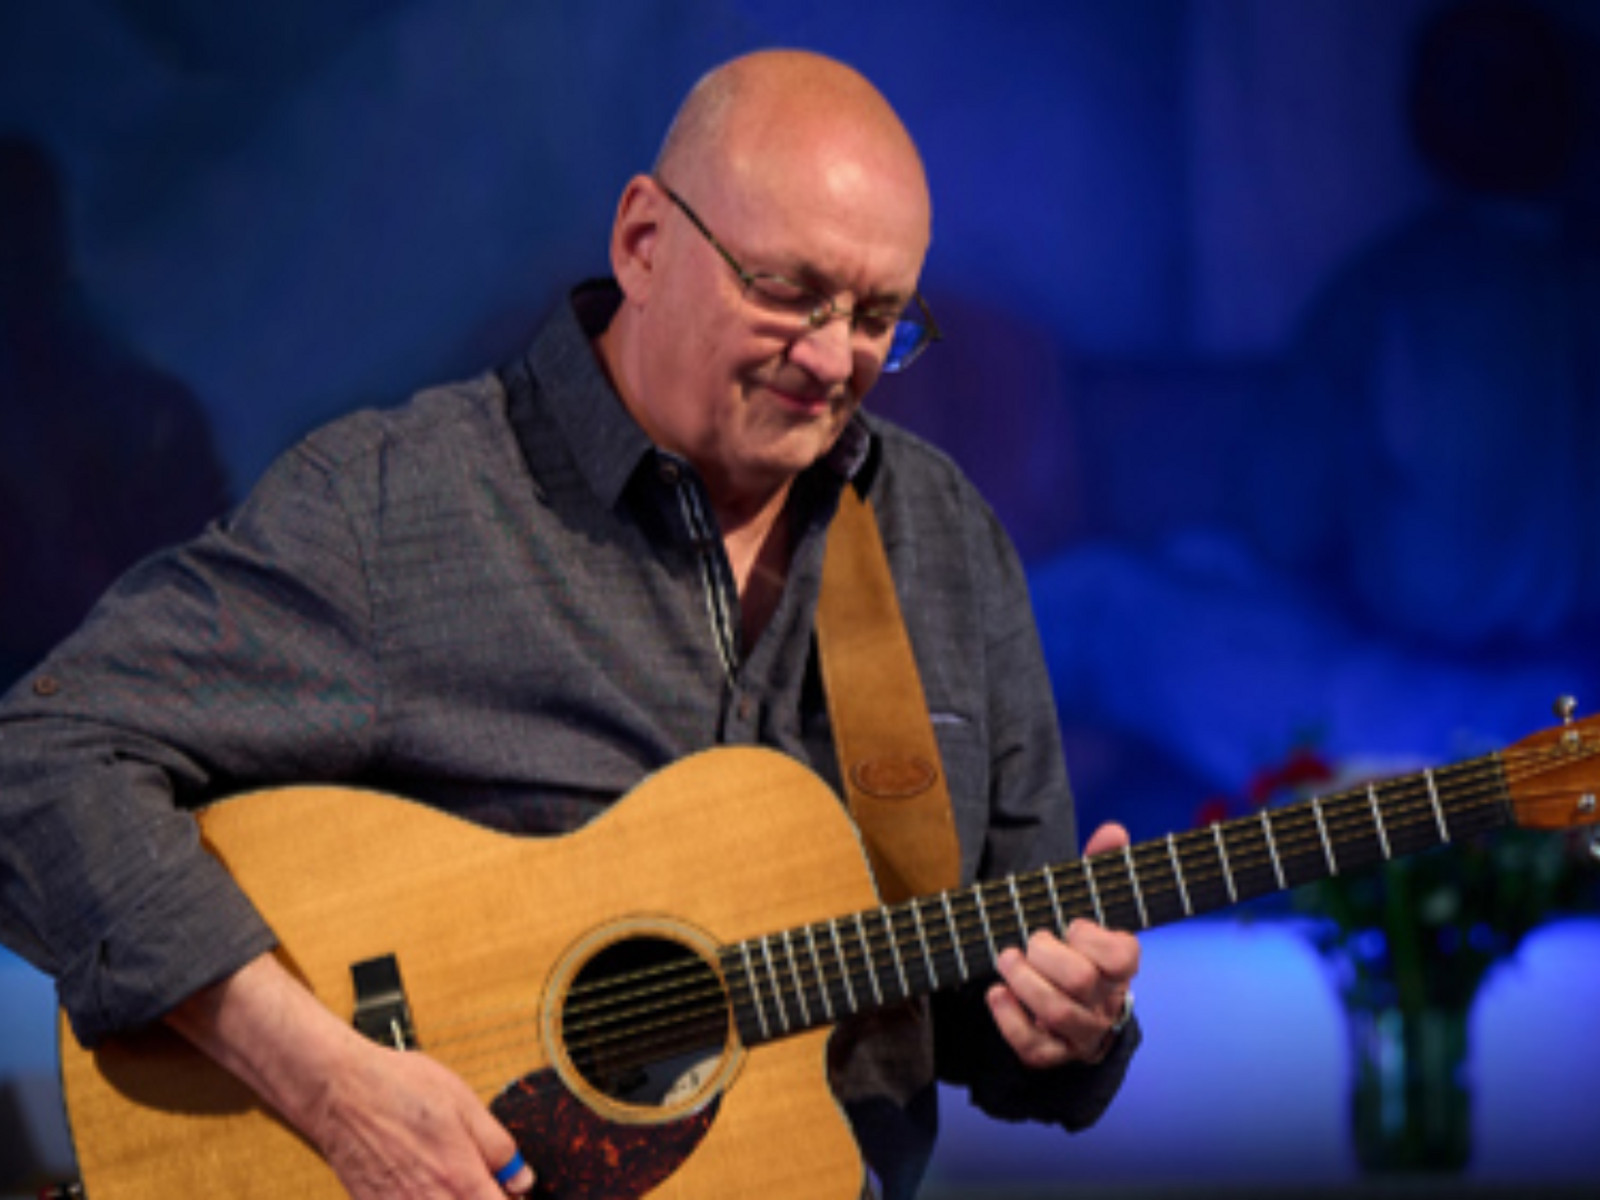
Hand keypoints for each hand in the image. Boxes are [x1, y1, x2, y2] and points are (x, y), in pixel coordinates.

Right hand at [166, 954, 535, 1198]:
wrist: (338, 1091)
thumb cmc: (398, 1088)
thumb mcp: (465, 1103)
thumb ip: (498, 1147)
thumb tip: (522, 1179)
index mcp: (461, 1179)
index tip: (512, 1191)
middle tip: (486, 1184)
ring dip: (454, 1199)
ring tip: (453, 1180)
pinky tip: (425, 1184)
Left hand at [985, 821, 1140, 1069]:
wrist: (1077, 1014)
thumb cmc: (1079, 951)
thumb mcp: (1088, 908)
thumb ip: (1099, 869)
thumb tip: (1114, 829)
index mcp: (1120, 967)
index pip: (1122, 955)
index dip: (1092, 937)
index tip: (1072, 924)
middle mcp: (1106, 1003)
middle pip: (1080, 981)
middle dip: (1046, 955)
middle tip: (1029, 941)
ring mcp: (1081, 1032)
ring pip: (1056, 1012)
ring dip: (1023, 981)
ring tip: (1006, 959)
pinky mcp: (1052, 1053)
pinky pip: (1033, 1047)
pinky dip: (1009, 1018)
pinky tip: (996, 993)